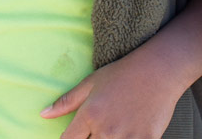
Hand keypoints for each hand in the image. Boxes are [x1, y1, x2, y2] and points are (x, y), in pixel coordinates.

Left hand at [41, 54, 181, 137]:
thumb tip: (43, 115)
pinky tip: (126, 132)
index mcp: (89, 115)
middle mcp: (106, 129)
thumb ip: (66, 102)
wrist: (158, 71)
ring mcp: (127, 137)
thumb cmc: (122, 74)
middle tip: (97, 129)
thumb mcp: (90, 83)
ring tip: (111, 129)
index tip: (75, 135)